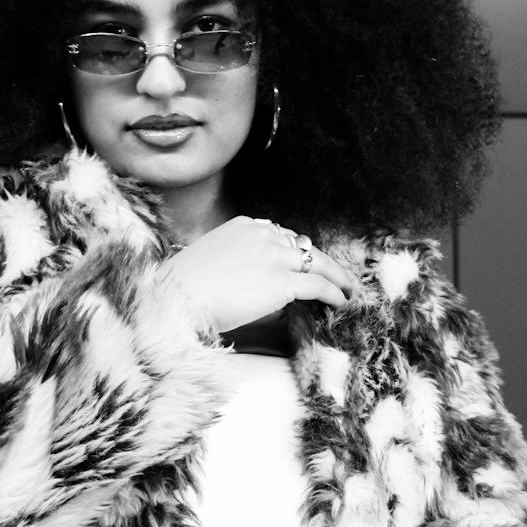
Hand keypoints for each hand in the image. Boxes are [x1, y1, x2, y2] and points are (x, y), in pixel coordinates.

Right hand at [158, 216, 359, 333]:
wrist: (177, 299)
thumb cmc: (184, 288)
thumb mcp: (211, 259)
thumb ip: (236, 260)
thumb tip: (251, 278)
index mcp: (244, 225)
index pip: (280, 235)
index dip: (295, 251)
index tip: (303, 263)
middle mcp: (263, 234)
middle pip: (302, 246)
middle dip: (322, 261)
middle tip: (337, 274)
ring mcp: (274, 256)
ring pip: (317, 263)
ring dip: (337, 276)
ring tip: (349, 288)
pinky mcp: (282, 281)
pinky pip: (318, 285)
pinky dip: (334, 293)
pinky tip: (342, 302)